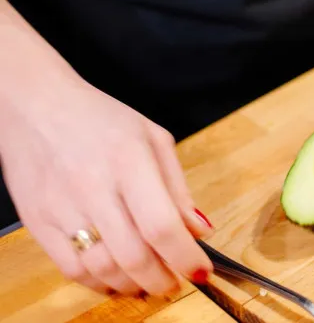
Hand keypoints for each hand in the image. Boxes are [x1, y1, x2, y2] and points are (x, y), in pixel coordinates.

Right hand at [0, 75, 213, 295]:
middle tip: (176, 282)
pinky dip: (99, 283)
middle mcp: (94, 187)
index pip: (161, 225)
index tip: (201, 271)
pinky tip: (117, 277)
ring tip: (150, 281)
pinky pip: (71, 269)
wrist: (34, 106)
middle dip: (163, 280)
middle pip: (134, 255)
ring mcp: (61, 208)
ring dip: (134, 285)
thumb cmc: (99, 119)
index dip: (185, 257)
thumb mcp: (152, 138)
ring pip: (103, 268)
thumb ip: (178, 188)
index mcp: (129, 161)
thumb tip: (200, 230)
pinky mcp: (38, 223)